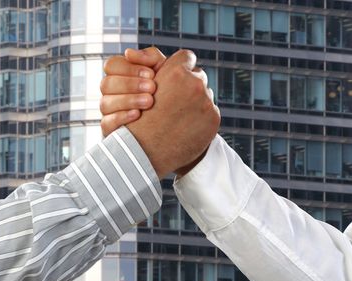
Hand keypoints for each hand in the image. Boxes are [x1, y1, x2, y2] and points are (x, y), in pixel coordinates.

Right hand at [100, 47, 165, 136]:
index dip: (129, 68)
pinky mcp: (111, 131)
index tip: (151, 74)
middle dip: (130, 84)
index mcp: (120, 76)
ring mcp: (109, 113)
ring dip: (128, 100)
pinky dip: (122, 117)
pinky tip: (138, 115)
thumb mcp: (164, 72)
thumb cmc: (168, 94)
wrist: (176, 124)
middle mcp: (111, 93)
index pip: (112, 65)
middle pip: (106, 83)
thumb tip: (129, 53)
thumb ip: (151, 58)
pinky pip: (107, 123)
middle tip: (153, 88)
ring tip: (150, 102)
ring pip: (105, 103)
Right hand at [119, 49, 219, 178]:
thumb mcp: (138, 88)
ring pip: (205, 94)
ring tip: (179, 116)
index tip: (174, 77)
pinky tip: (187, 127)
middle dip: (189, 84)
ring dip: (196, 102)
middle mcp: (195, 83)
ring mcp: (207, 102)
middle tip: (177, 98)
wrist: (145, 154)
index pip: (186, 57)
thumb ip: (154, 68)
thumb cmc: (137, 120)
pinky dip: (201, 118)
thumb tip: (150, 56)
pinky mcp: (214, 119)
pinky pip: (210, 112)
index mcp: (177, 72)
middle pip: (198, 75)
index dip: (179, 67)